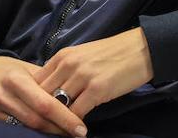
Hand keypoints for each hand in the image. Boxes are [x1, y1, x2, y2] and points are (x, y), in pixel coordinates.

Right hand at [0, 56, 86, 135]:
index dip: (65, 118)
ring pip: (23, 129)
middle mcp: (1, 95)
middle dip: (58, 130)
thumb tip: (75, 96)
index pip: (46, 104)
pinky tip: (39, 135)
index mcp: (16, 79)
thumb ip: (48, 82)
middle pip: (35, 121)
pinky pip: (8, 132)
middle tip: (76, 134)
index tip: (81, 128)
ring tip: (62, 134)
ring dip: (44, 134)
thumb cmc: (9, 71)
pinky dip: (25, 134)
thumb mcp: (27, 69)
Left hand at [35, 27, 154, 119]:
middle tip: (44, 126)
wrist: (144, 48)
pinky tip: (77, 131)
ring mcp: (82, 76)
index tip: (36, 113)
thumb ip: (66, 70)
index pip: (36, 82)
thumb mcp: (84, 55)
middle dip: (41, 113)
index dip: (33, 100)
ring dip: (57, 121)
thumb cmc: (115, 53)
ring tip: (59, 130)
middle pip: (42, 96)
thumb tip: (52, 92)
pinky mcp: (97, 89)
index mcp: (63, 56)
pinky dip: (73, 125)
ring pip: (57, 106)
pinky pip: (76, 113)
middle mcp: (69, 64)